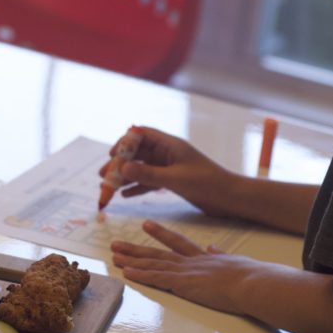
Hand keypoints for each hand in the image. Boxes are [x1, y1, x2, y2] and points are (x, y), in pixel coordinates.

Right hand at [99, 126, 237, 216]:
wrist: (230, 198)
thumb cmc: (207, 183)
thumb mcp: (175, 179)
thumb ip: (148, 174)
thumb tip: (121, 168)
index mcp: (170, 144)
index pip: (141, 135)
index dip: (124, 142)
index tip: (111, 156)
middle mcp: (168, 153)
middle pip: (138, 153)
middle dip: (120, 163)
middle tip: (102, 175)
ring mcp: (170, 167)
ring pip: (142, 168)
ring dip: (125, 177)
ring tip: (109, 187)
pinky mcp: (173, 181)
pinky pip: (150, 181)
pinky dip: (137, 187)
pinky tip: (125, 196)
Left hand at [110, 220, 256, 313]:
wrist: (251, 282)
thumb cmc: (249, 276)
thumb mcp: (235, 260)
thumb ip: (221, 255)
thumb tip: (213, 248)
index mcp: (202, 258)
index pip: (177, 243)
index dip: (160, 234)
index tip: (147, 225)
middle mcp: (190, 262)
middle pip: (157, 253)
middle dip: (135, 249)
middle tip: (117, 243)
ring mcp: (185, 272)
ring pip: (152, 264)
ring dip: (132, 260)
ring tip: (115, 255)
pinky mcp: (183, 284)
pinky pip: (156, 279)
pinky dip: (140, 275)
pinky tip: (126, 272)